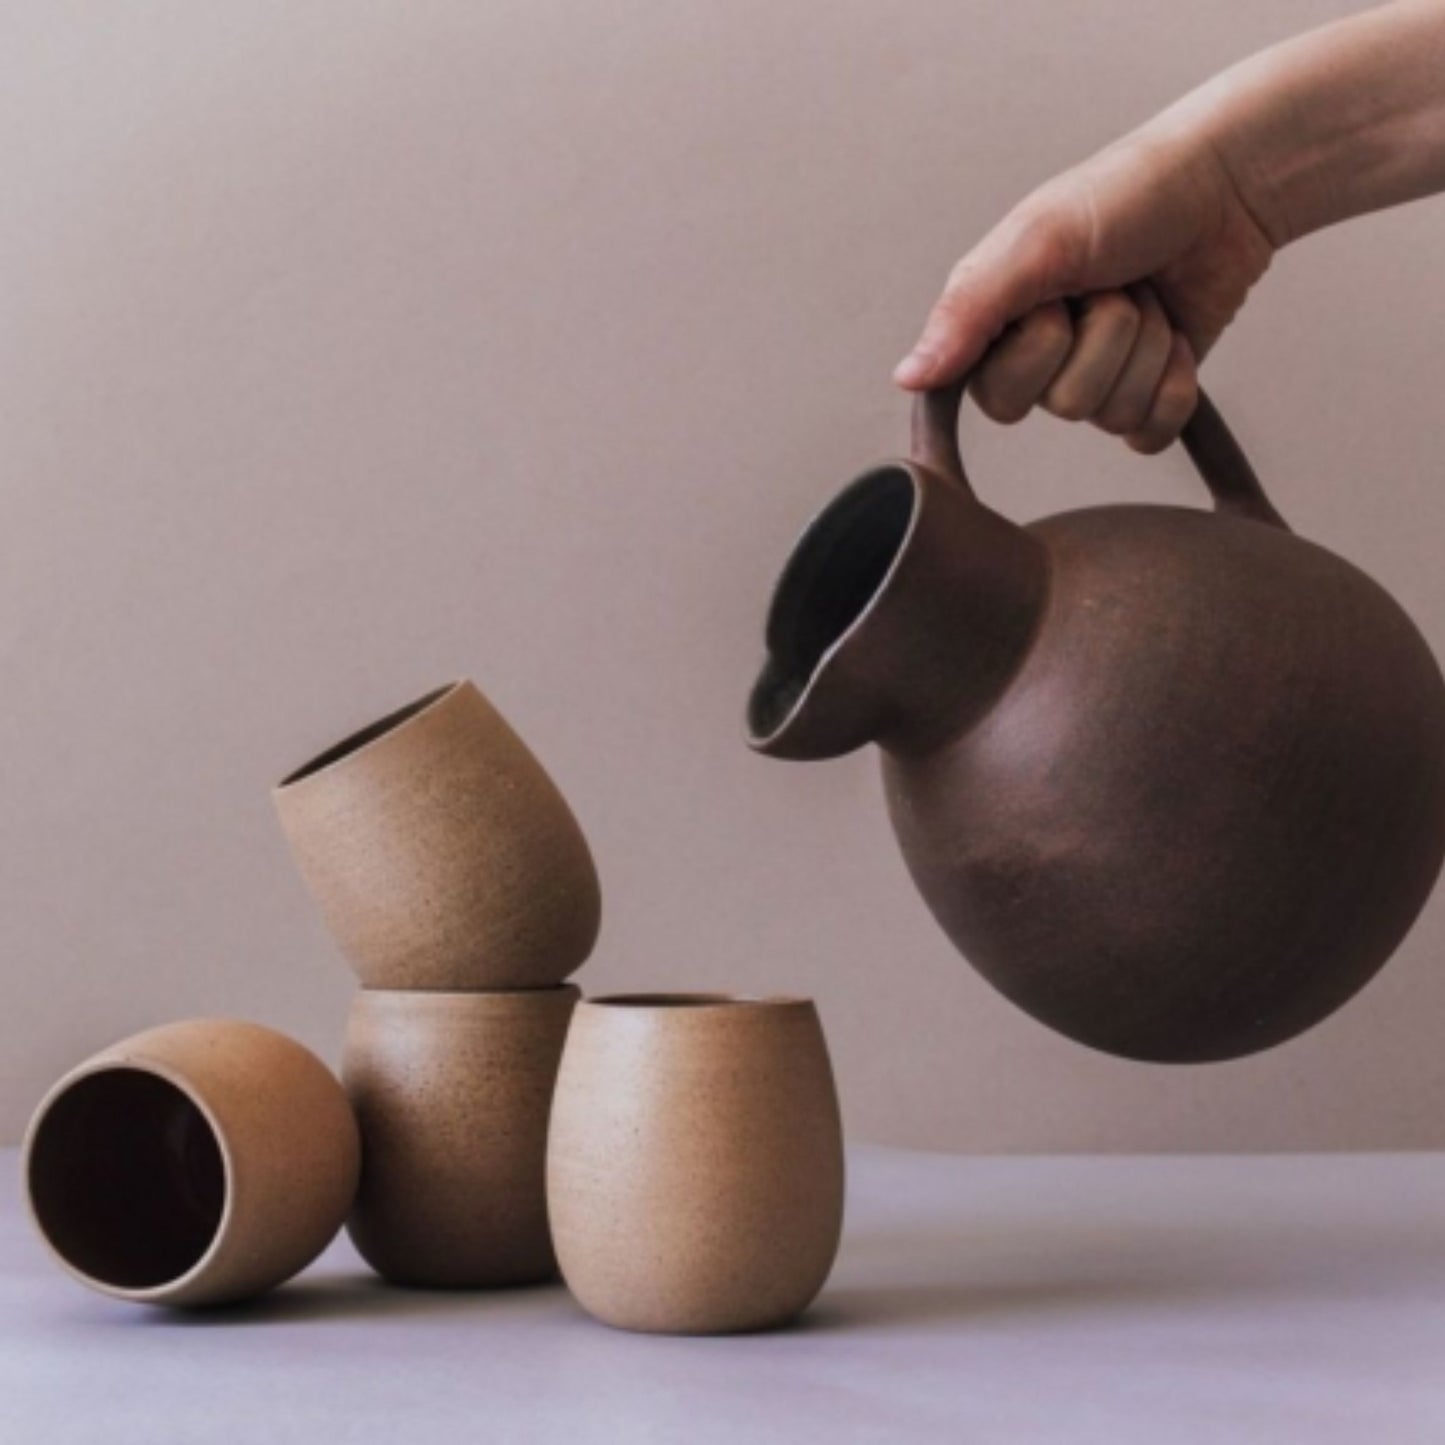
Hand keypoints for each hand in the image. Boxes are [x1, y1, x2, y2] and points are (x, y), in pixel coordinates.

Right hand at [894, 124, 1276, 451]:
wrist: (1226, 186)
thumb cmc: (1126, 197)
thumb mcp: (1034, 241)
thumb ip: (966, 312)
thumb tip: (907, 378)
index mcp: (999, 327)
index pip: (1001, 395)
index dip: (1043, 344)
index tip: (1060, 291)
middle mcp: (1042, 361)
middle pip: (1065, 406)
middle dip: (1105, 340)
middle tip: (1113, 288)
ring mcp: (1099, 380)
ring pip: (1114, 414)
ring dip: (1147, 346)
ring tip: (1147, 294)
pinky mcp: (1150, 395)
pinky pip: (1153, 433)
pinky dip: (1175, 383)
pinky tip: (1177, 335)